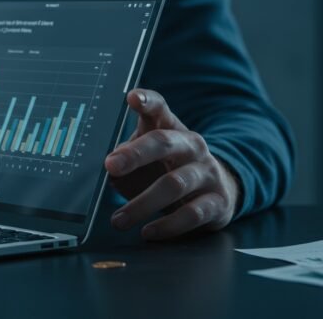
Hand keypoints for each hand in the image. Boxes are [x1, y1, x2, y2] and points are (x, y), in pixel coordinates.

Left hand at [104, 88, 240, 239]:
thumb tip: (110, 173)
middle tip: (110, 166)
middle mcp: (191, 145)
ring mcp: (207, 172)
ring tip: (118, 220)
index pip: (159, 108)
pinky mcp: (217, 202)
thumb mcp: (147, 157)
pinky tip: (148, 232)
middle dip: (135, 154)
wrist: (220, 188)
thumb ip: (126, 159)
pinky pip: (192, 214)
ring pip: (174, 184)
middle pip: (164, 142)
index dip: (147, 101)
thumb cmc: (169, 168)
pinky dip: (167, 225)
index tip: (132, 98)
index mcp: (171, 128)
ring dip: (142, 204)